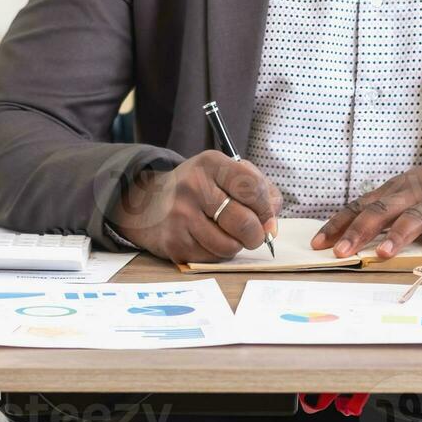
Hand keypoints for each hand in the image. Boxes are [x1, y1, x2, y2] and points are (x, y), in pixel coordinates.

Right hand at [109, 150, 282, 263]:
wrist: (150, 203)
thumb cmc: (200, 189)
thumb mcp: (226, 174)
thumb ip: (259, 192)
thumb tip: (271, 226)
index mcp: (210, 164)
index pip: (253, 187)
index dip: (267, 207)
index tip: (267, 216)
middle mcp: (193, 186)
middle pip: (245, 222)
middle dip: (256, 234)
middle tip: (253, 233)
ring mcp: (180, 216)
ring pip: (230, 245)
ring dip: (236, 245)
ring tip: (227, 234)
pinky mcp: (174, 242)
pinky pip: (213, 257)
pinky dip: (218, 253)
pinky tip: (208, 239)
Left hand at [310, 150, 421, 258]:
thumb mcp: (413, 191)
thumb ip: (389, 211)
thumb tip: (354, 234)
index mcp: (398, 189)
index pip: (362, 205)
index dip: (339, 223)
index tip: (318, 243)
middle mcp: (415, 192)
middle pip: (382, 210)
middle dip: (359, 231)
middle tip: (340, 252)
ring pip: (416, 217)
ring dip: (398, 235)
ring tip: (382, 254)